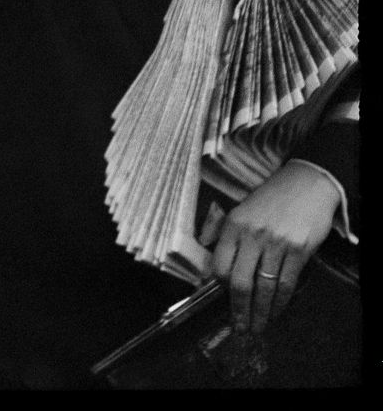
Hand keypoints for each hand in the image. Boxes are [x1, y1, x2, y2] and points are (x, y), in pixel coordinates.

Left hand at [207, 161, 340, 335]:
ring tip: (257, 327)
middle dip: (239, 310)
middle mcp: (252, 235)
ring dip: (260, 312)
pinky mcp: (299, 250)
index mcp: (233, 225)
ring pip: (264, 287)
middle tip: (240, 329)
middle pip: (240, 282)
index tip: (221, 301)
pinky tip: (276, 312)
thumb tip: (205, 255)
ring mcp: (276, 244)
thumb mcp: (238, 208)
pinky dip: (280, 302)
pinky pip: (287, 283)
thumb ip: (220, 231)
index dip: (218, 288)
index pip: (219, 265)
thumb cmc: (270, 198)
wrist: (306, 184)